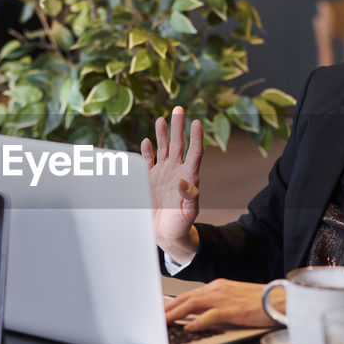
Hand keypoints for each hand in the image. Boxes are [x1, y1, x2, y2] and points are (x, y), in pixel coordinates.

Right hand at [142, 106, 201, 262]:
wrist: (166, 234)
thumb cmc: (181, 225)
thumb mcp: (188, 213)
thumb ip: (189, 197)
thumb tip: (185, 180)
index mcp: (188, 177)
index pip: (194, 153)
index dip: (196, 137)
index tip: (196, 122)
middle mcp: (176, 171)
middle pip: (178, 144)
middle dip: (178, 126)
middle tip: (178, 108)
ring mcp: (163, 174)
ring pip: (163, 148)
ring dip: (162, 134)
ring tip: (161, 118)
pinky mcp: (149, 180)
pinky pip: (148, 161)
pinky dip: (147, 151)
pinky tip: (146, 140)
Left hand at [164, 279, 278, 330]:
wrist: (281, 299)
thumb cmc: (259, 303)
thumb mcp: (232, 302)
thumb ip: (214, 308)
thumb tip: (195, 319)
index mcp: (217, 287)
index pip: (188, 295)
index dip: (171, 304)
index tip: (158, 312)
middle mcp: (217, 289)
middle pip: (185, 299)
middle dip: (167, 309)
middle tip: (152, 319)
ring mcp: (224, 298)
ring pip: (193, 305)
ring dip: (175, 314)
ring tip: (162, 323)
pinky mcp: (233, 310)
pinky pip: (211, 315)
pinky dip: (198, 321)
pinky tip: (189, 326)